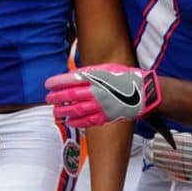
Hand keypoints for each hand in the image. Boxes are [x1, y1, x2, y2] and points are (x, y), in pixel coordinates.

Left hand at [45, 63, 160, 128]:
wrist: (143, 91)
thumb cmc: (125, 77)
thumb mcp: (106, 68)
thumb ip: (89, 72)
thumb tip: (73, 75)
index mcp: (97, 77)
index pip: (72, 79)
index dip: (58, 82)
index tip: (48, 84)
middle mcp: (97, 91)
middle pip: (72, 95)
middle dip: (58, 97)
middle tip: (48, 98)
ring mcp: (102, 105)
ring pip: (78, 109)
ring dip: (65, 111)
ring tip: (56, 111)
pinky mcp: (107, 116)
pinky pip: (89, 121)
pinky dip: (78, 122)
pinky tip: (69, 121)